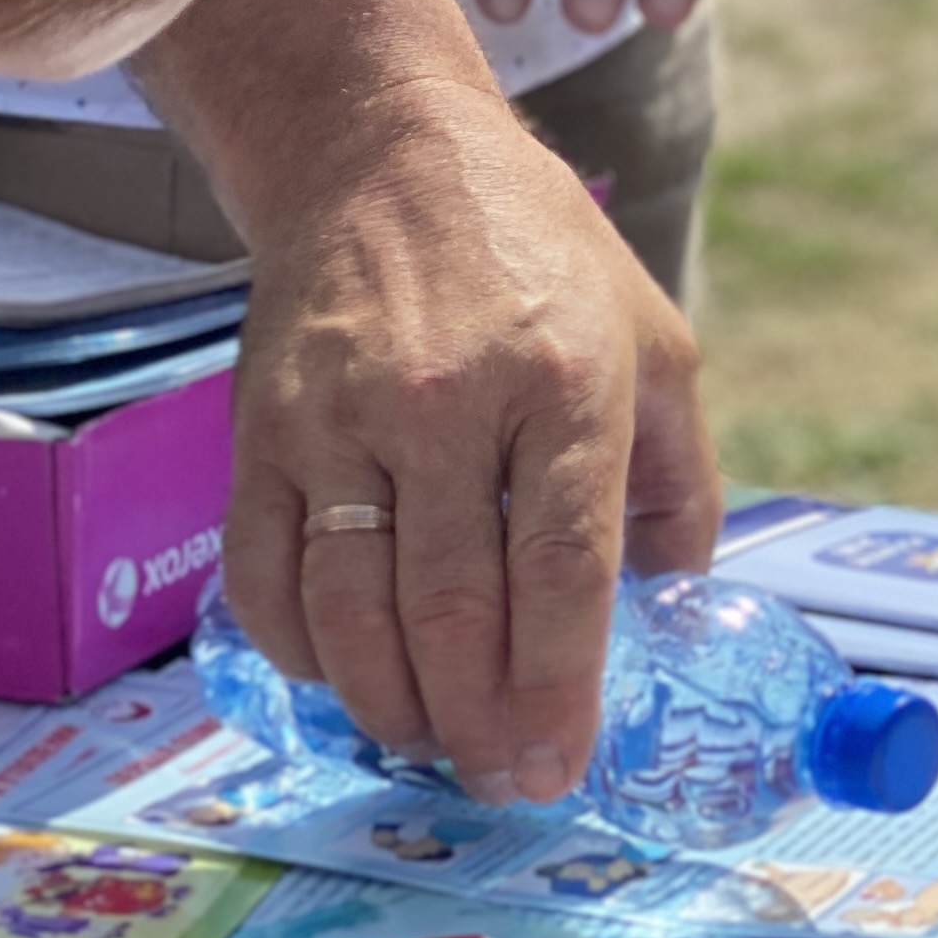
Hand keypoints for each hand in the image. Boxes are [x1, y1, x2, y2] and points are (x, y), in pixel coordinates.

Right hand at [214, 87, 720, 798]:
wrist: (384, 159)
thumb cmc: (540, 258)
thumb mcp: (655, 343)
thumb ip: (677, 481)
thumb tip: (679, 608)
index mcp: (568, 384)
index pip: (564, 565)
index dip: (562, 682)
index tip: (559, 763)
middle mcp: (447, 404)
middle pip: (455, 607)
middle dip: (478, 721)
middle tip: (500, 779)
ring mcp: (338, 418)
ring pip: (353, 609)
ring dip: (393, 704)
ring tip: (433, 743)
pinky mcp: (258, 429)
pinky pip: (266, 577)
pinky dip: (305, 654)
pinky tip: (349, 681)